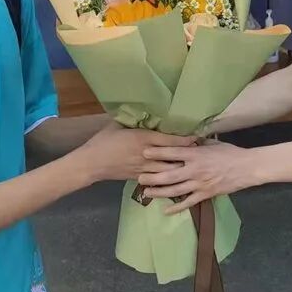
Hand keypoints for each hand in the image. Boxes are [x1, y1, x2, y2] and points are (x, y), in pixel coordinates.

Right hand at [78, 123, 193, 182]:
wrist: (91, 163)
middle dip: (186, 157)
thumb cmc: (103, 141)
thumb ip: (132, 120)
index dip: (184, 140)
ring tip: (192, 167)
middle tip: (199, 154)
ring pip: (167, 172)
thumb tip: (142, 110)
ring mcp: (143, 169)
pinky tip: (176, 178)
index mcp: (142, 139)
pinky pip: (157, 180)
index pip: (168, 140)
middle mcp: (146, 155)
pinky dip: (168, 179)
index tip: (196, 138)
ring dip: (179, 169)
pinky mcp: (139, 178)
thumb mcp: (117, 125)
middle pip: (172, 158)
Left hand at [137, 140, 256, 213]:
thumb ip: (198, 142)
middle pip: (169, 174)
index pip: (173, 152)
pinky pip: (188, 202)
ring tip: (146, 192)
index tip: (144, 152)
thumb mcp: (213, 143)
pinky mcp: (205, 194)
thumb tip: (186, 138)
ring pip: (175, 190)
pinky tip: (166, 210)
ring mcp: (199, 183)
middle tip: (139, 177)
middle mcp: (195, 169)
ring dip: (159, 192)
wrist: (247, 167)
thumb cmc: (230, 152)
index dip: (158, 152)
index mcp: (196, 154)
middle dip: (153, 176)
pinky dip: (177, 207)